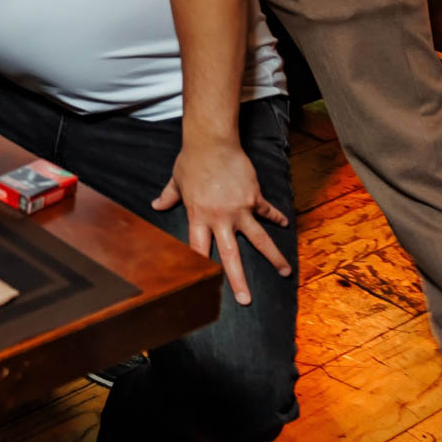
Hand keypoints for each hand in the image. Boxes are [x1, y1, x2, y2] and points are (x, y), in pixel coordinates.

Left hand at [152, 139, 291, 305]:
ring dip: (273, 257)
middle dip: (238, 280)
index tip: (205, 287)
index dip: (200, 268)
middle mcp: (220, 218)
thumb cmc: (191, 160)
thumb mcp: (177, 180)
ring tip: (286, 272)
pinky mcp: (254, 197)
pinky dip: (276, 217)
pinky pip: (267, 211)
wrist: (212, 142)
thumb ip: (169, 197)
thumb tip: (155, 205)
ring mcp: (240, 209)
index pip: (199, 249)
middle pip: (231, 255)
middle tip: (246, 300)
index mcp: (198, 217)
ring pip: (259, 239)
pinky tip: (284, 223)